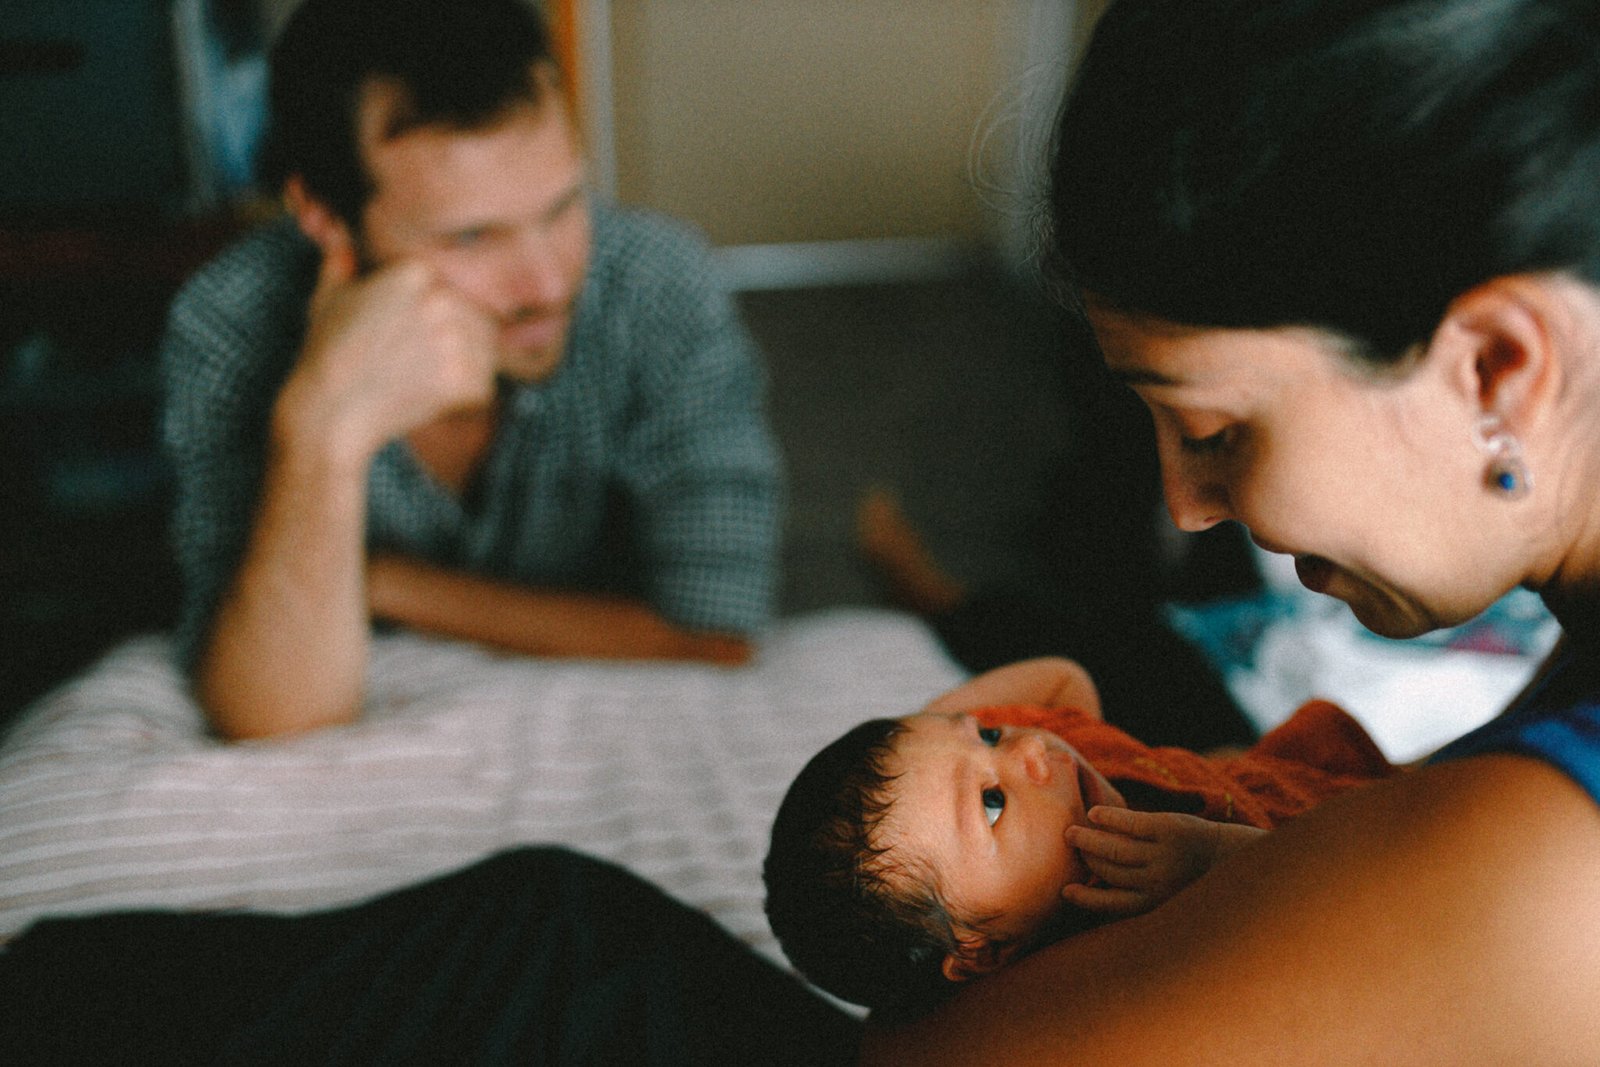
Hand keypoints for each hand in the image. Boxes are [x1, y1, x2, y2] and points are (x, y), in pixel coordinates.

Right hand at [279, 236, 499, 460]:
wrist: (328, 411)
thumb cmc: (328, 353)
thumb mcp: (330, 295)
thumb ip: (342, 259)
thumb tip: (339, 230)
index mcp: (415, 270)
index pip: (460, 293)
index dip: (446, 322)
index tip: (416, 342)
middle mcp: (440, 298)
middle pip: (480, 321)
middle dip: (461, 346)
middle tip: (421, 368)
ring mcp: (454, 339)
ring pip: (487, 354)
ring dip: (465, 371)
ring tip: (422, 383)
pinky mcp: (463, 379)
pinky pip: (483, 388)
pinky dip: (463, 401)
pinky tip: (428, 402)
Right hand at [1061, 807, 1246, 916]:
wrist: (1230, 856)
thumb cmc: (1190, 878)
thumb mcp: (1167, 898)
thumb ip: (1137, 895)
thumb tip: (1098, 890)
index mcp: (1155, 902)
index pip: (1111, 903)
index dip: (1085, 898)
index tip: (1065, 890)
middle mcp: (1157, 881)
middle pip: (1109, 870)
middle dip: (1086, 860)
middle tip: (1069, 847)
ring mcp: (1163, 854)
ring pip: (1114, 849)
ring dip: (1088, 840)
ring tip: (1071, 833)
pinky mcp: (1169, 829)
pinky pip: (1130, 823)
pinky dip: (1109, 819)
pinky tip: (1094, 814)